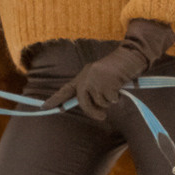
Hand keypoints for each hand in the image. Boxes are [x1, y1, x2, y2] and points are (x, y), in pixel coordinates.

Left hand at [45, 19, 174, 120]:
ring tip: (115, 88)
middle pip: (84, 103)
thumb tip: (90, 107)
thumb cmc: (118, 69)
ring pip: (100, 103)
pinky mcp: (106, 83)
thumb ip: (93, 90)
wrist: (130, 57)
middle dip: (93, 112)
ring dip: (109, 101)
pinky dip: (117, 97)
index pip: (66, 89)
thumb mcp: (101, 78)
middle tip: (102, 117)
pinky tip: (120, 86)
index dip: (55, 99)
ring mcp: (95, 80)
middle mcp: (86, 77)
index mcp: (83, 75)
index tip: (44, 107)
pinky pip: (110, 100)